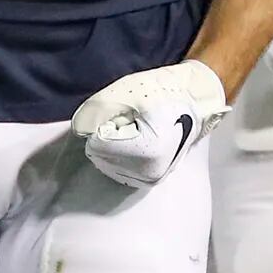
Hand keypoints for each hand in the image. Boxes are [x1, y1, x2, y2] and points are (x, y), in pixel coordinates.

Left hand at [71, 59, 227, 187]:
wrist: (194, 102)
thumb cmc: (162, 92)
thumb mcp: (125, 91)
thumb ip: (96, 110)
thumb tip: (79, 130)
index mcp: (147, 152)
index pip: (97, 145)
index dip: (106, 124)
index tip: (129, 115)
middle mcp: (148, 174)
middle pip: (99, 156)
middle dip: (109, 136)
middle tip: (132, 122)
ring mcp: (149, 180)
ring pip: (105, 164)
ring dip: (114, 145)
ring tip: (137, 130)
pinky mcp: (149, 181)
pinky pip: (115, 169)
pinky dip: (119, 154)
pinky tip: (139, 142)